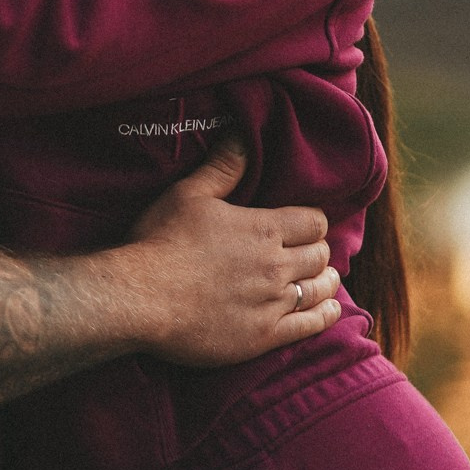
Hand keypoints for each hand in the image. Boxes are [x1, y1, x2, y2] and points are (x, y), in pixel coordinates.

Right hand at [122, 138, 340, 366]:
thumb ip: (224, 166)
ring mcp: (271, 303)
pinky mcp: (263, 336)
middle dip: (318, 251)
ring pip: (318, 289)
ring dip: (326, 281)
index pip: (314, 222)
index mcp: (263, 228)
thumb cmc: (161, 242)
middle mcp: (275, 265)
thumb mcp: (190, 193)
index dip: (313, 221)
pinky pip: (309, 325)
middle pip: (319, 255)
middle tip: (313, 252)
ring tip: (326, 279)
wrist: (141, 298)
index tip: (307, 225)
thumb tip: (242, 133)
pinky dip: (324, 314)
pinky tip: (328, 309)